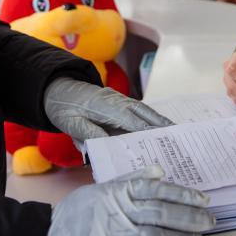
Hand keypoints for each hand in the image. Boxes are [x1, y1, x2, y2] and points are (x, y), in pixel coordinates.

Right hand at [37, 165, 215, 235]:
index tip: (202, 198)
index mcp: (115, 193)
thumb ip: (129, 181)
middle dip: (189, 216)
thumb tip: (158, 170)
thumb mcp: (100, 191)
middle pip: (159, 212)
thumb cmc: (77, 217)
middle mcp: (114, 212)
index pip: (153, 188)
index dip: (181, 193)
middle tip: (209, 221)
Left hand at [44, 78, 172, 150]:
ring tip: (175, 132)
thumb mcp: (70, 124)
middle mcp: (115, 100)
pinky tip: (160, 126)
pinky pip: (138, 109)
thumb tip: (106, 145)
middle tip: (178, 136)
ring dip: (159, 120)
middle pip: (142, 112)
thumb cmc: (64, 109)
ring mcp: (118, 99)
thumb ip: (88, 134)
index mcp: (104, 106)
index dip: (145, 130)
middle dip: (160, 124)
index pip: (129, 120)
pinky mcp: (118, 102)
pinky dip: (151, 117)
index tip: (161, 139)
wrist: (58, 89)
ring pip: (143, 109)